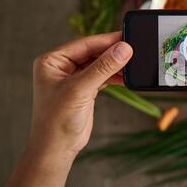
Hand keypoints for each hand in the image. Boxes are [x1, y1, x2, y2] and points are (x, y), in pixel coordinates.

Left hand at [29, 31, 132, 158]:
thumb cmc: (56, 120)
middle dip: (112, 53)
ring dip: (115, 65)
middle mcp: (62, 67)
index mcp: (53, 61)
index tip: (126, 38)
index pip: (84, 44)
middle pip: (93, 53)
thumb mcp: (80, 89)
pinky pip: (103, 77)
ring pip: (100, 65)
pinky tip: (126, 77)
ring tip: (132, 64)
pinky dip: (115, 77)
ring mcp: (74, 79)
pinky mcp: (85, 90)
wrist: (57, 148)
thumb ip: (103, 68)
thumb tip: (123, 49)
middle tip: (133, 50)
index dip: (106, 41)